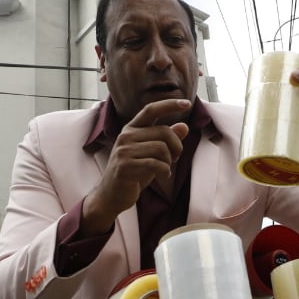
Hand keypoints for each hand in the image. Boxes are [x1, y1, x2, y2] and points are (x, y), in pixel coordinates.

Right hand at [82, 99, 189, 231]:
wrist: (112, 195)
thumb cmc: (134, 173)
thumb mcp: (151, 154)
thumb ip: (166, 140)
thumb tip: (184, 127)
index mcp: (131, 129)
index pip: (151, 110)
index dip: (169, 105)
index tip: (187, 103)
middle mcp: (126, 136)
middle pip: (164, 132)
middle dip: (176, 147)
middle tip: (175, 159)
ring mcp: (124, 150)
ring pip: (161, 148)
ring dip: (170, 162)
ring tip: (165, 169)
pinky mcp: (125, 166)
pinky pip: (156, 164)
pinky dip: (165, 171)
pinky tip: (163, 176)